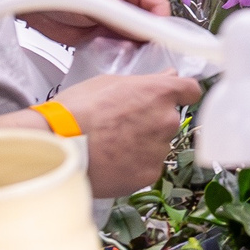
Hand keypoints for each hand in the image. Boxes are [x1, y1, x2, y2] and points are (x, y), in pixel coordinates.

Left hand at [0, 0, 174, 41]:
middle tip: (136, 56)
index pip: (161, 10)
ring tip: (117, 55)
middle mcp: (132, 0)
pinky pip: (117, 51)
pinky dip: (114, 57)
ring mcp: (117, 19)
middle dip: (144, 44)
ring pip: (135, 43)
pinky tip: (107, 58)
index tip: (159, 49)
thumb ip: (127, 20)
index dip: (161, 30)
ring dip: (128, 52)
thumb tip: (151, 39)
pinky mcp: (103, 35)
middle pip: (151, 29)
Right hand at [57, 72, 203, 196]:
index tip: (174, 97)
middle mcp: (167, 120)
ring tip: (110, 145)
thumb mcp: (107, 83)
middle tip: (122, 125)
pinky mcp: (149, 174)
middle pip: (169, 119)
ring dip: (142, 144)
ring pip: (158, 144)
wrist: (58, 148)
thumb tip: (168, 75)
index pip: (190, 89)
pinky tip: (111, 161)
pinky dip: (134, 165)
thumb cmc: (76, 112)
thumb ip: (144, 82)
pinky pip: (147, 166)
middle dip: (152, 121)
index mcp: (159, 93)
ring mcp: (160, 149)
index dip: (181, 93)